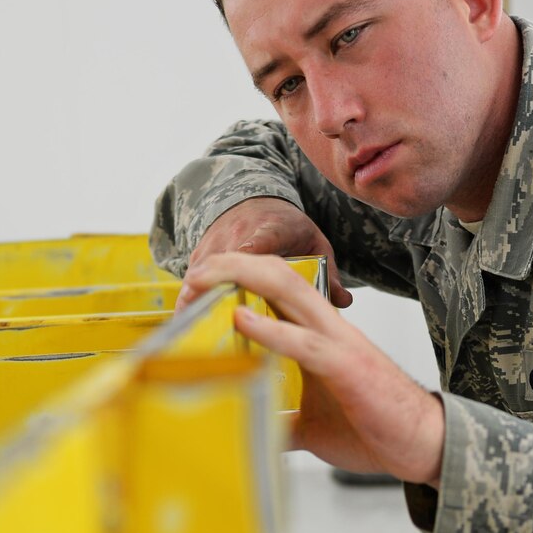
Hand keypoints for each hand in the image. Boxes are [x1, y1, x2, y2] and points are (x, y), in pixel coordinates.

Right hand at [176, 198, 351, 309]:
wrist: (256, 198)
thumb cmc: (286, 224)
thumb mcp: (314, 242)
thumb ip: (328, 273)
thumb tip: (343, 301)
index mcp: (269, 230)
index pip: (254, 246)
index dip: (243, 263)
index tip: (237, 281)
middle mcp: (237, 235)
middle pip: (219, 265)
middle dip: (210, 293)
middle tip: (206, 325)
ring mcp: (215, 243)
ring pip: (199, 273)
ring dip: (195, 301)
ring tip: (191, 333)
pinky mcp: (200, 253)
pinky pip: (192, 278)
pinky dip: (190, 300)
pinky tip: (189, 326)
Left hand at [181, 252, 444, 484]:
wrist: (425, 446)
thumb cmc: (376, 431)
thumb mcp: (313, 429)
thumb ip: (282, 424)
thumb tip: (252, 434)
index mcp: (319, 336)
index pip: (273, 290)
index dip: (234, 281)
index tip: (195, 296)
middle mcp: (328, 328)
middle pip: (277, 274)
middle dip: (230, 265)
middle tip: (189, 278)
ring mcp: (338, 343)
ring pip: (288, 290)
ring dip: (242, 278)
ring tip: (203, 280)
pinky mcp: (346, 367)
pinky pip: (303, 342)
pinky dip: (269, 329)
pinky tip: (240, 318)